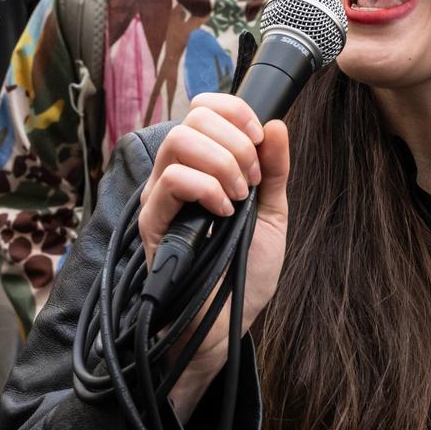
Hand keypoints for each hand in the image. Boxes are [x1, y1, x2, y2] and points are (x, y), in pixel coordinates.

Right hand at [138, 93, 289, 419]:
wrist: (231, 321)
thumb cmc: (245, 270)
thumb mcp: (271, 212)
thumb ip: (274, 170)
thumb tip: (277, 124)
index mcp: (203, 164)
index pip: (204, 107)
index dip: (234, 111)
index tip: (260, 139)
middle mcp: (177, 173)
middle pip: (192, 118)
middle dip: (235, 142)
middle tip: (251, 181)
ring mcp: (161, 197)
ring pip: (178, 142)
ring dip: (221, 163)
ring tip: (237, 197)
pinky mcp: (153, 223)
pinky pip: (172, 181)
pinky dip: (206, 188)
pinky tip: (223, 213)